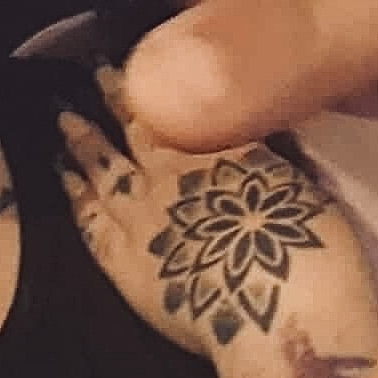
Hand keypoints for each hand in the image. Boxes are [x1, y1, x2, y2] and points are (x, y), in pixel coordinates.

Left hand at [59, 70, 377, 361]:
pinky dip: (74, 192)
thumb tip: (253, 131)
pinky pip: (89, 218)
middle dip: (114, 100)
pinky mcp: (123, 261)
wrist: (278, 311)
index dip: (157, 87)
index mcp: (223, 148)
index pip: (180, 107)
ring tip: (65, 118)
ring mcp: (142, 215)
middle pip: (136, 128)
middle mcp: (175, 172)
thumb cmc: (313, 255)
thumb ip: (264, 156)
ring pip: (103, 168)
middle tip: (96, 74)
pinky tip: (64, 176)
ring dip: (83, 140)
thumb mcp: (301, 185)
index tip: (141, 66)